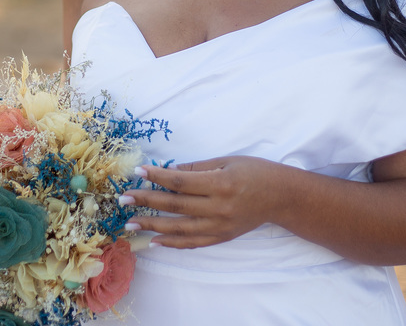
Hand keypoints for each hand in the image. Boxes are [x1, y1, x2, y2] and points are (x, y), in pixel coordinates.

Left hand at [120, 156, 288, 248]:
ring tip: (131, 223)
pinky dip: (173, 243)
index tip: (138, 172)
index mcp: (220, 183)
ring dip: (152, 227)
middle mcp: (218, 207)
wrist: (281, 196)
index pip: (180, 182)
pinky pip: (193, 243)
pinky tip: (155, 242)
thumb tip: (170, 172)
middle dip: (147, 201)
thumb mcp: (228, 161)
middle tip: (124, 198)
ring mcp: (220, 226)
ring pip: (179, 229)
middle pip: (175, 205)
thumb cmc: (255, 172)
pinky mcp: (222, 237)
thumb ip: (198, 168)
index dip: (157, 177)